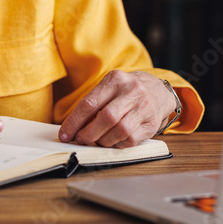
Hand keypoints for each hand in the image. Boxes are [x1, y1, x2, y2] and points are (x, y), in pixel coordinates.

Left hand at [58, 71, 175, 148]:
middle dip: (88, 133)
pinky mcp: (152, 123)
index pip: (90, 103)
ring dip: (103, 140)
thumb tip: (72, 128)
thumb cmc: (125, 91)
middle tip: (80, 139)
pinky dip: (117, 144)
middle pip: (106, 117)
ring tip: (97, 140)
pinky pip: (131, 140)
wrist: (157, 90)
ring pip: (119, 130)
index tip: (64, 134)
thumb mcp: (109, 88)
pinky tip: (113, 141)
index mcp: (115, 80)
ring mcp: (144, 107)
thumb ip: (93, 104)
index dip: (74, 122)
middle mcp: (132, 91)